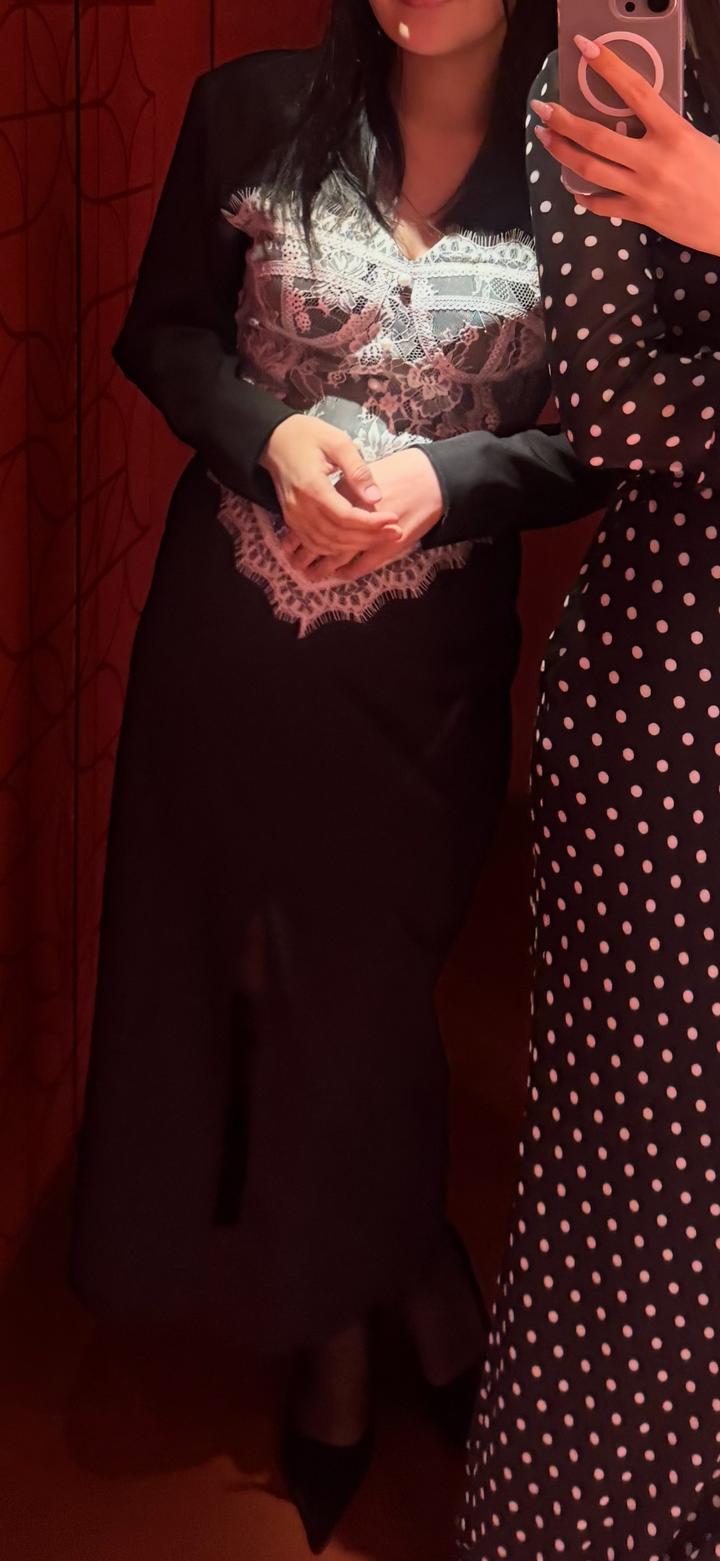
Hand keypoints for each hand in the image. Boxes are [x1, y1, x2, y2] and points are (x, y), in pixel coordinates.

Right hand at [283, 448, 444, 581]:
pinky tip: (355, 544)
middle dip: (370, 538)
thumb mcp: (337, 442)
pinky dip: (336, 549)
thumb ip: (357, 470)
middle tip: (396, 534)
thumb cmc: (308, 436)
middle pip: (338, 535)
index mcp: (312, 487)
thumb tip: (376, 497)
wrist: (274, 440)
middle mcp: (301, 508)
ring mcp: (294, 517)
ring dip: (355, 546)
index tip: (394, 519)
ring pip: (327, 545)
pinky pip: (315, 544)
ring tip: (381, 539)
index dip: (371, 523)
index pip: (345, 517)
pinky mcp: (292, 521)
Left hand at [531, 35, 719, 253]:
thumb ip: (664, 130)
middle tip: (542, 108)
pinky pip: (601, 205)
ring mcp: (642, 190)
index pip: (635, 91)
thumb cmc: (718, 176)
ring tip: (545, 138)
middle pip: (596, 136)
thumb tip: (633, 120)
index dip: (609, 67)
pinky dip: (583, 195)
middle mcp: (653, 160)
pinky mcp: (639, 215)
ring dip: (561, 152)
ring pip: (590, 169)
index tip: (587, 49)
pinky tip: (573, 186)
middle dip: (563, 120)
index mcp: (673, 133)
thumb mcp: (696, 141)